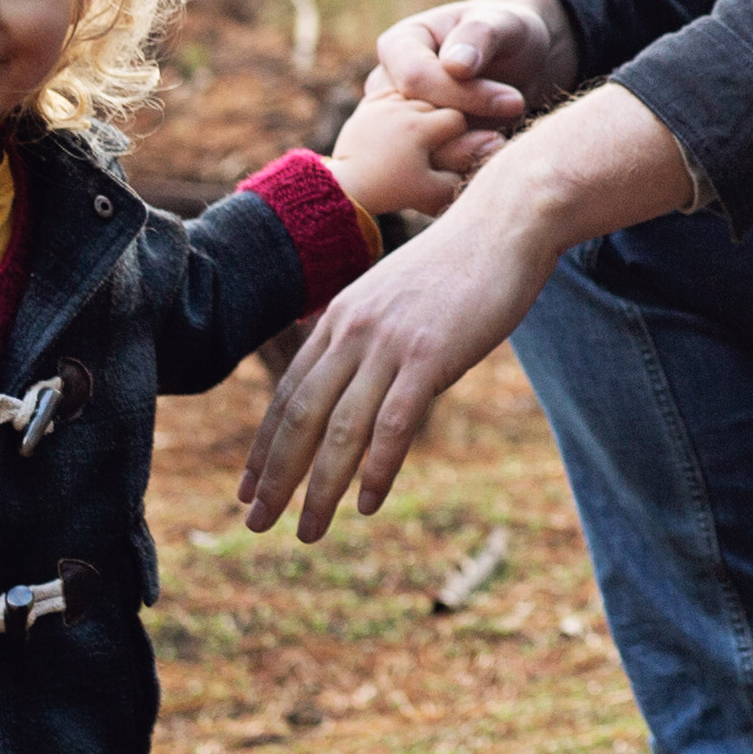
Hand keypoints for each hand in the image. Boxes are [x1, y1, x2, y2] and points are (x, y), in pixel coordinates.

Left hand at [238, 83, 693, 541]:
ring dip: (319, 487)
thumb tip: (354, 372)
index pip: (289, 393)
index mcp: (339, 318)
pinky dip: (375, 469)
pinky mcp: (431, 356)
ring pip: (340, 429)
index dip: (265, 445)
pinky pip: (394, 424)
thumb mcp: (393, 294)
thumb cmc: (457, 263)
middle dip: (275, 476)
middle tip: (255, 522)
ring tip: (308, 531)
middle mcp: (353, 332)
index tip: (248, 487)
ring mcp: (390, 344)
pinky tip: (365, 504)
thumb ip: (367, 331)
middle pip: (300, 416)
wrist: (504, 222)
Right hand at [367, 0, 571, 160]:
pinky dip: (467, 167)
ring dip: (466, 154)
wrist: (520, 61)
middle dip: (465, 128)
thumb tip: (455, 66)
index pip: (415, 78)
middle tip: (513, 127)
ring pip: (419, 153)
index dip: (461, 94)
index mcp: (398, 45)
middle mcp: (390, 86)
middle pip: (413, 120)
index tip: (514, 100)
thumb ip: (479, 35)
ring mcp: (402, 121)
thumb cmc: (508, 32)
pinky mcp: (421, 147)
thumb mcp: (503, 22)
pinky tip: (497, 154)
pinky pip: (434, 169)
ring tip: (505, 142)